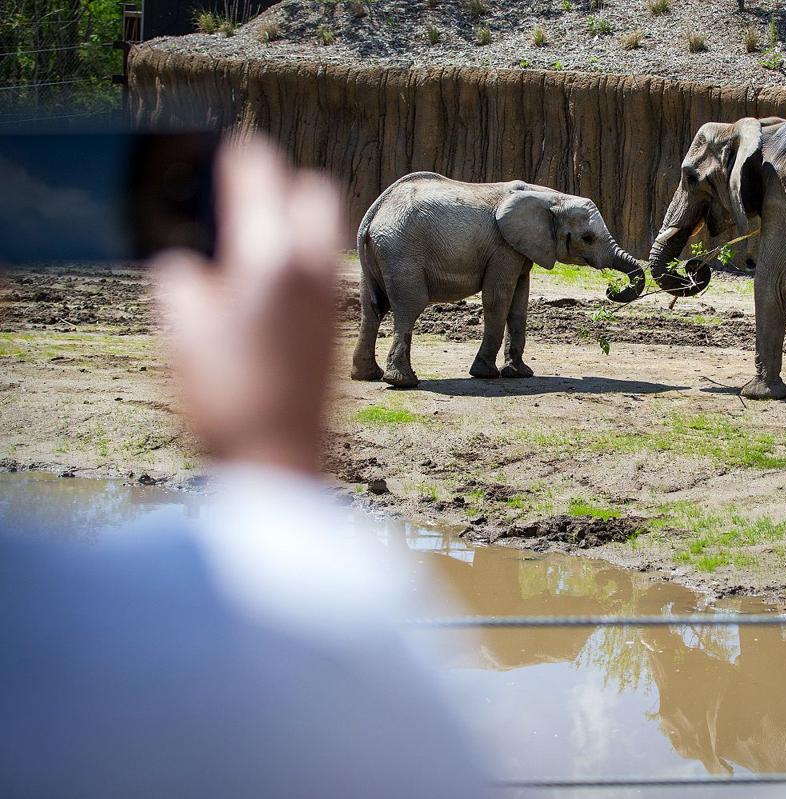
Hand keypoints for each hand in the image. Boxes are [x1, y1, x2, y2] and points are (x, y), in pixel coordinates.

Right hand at [153, 137, 342, 474]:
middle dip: (287, 183)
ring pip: (324, 233)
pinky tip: (273, 283)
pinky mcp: (335, 327)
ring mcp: (329, 298)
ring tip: (258, 239)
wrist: (281, 455)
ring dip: (297, 222)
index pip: (261, 177)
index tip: (232, 149)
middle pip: (316, 192)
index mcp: (267, 258)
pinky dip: (302, 259)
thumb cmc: (227, 394)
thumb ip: (184, 279)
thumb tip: (190, 262)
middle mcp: (309, 269)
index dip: (242, 157)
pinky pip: (324, 270)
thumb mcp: (182, 329)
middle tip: (253, 194)